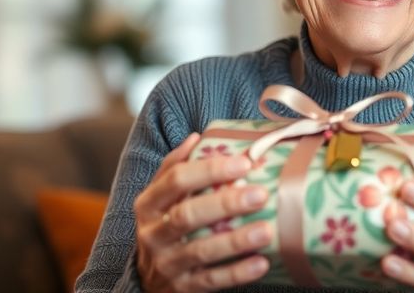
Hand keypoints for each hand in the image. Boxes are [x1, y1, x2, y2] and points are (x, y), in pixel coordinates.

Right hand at [133, 133, 273, 291]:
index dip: (209, 169)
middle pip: (186, 216)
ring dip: (235, 240)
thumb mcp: (160, 199)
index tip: (244, 162)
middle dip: (224, 203)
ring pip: (200, 251)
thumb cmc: (164, 227)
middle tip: (260, 194)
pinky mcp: (182, 288)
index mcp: (148, 205)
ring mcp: (166, 264)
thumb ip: (174, 168)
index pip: (175, 180)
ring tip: (266, 230)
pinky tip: (261, 263)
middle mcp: (152, 234)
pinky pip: (211, 281)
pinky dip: (237, 273)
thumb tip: (197, 137)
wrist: (146, 280)